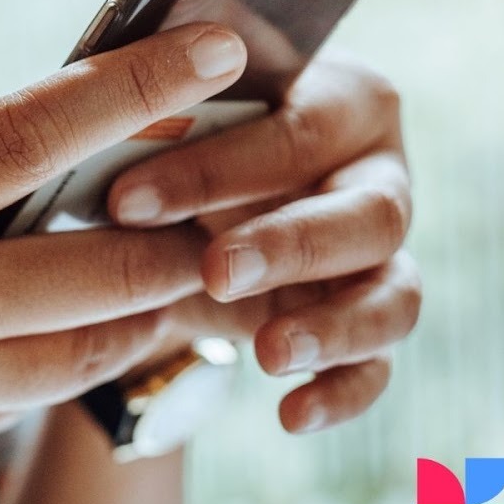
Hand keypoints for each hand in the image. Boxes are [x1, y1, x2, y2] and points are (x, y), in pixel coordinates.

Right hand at [0, 23, 249, 503]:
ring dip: (136, 317)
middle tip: (224, 214)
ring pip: (88, 347)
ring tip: (162, 290)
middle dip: (181, 239)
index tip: (210, 46)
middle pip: (108, 260)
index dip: (137, 83)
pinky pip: (10, 411)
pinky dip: (25, 383)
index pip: (35, 128)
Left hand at [107, 50, 419, 434]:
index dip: (221, 164)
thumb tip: (107, 88)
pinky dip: (344, 389)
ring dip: (335, 323)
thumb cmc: (167, 143)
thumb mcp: (155, 116)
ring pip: (396, 291)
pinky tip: (291, 415)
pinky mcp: (372, 322)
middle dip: (288, 243)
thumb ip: (152, 102)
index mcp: (336, 96)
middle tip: (212, 270)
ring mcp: (382, 255)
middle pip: (367, 211)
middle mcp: (377, 172)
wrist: (178, 221)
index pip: (300, 126)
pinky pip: (381, 363)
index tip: (126, 197)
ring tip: (268, 352)